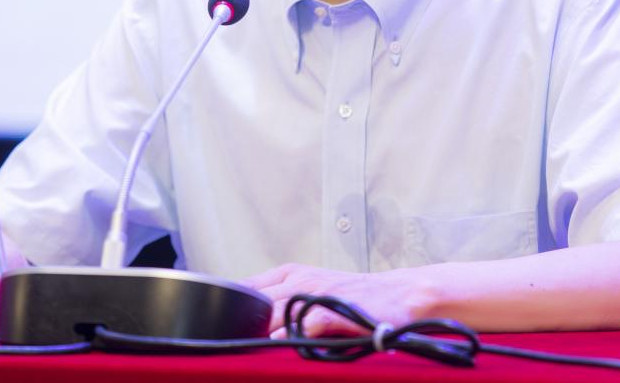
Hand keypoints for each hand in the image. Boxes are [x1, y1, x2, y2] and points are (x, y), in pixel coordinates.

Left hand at [243, 263, 432, 337]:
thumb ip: (281, 301)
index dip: (231, 307)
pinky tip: (281, 343)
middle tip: (230, 341)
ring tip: (249, 345)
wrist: (400, 295)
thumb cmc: (354, 297)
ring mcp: (318, 293)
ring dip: (262, 329)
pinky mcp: (336, 310)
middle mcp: (300, 280)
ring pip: (277, 309)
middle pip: (257, 301)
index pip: (246, 288)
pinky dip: (292, 332)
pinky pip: (308, 321)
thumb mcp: (311, 288)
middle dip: (243, 321)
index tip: (219, 325)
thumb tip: (249, 322)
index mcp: (290, 273)